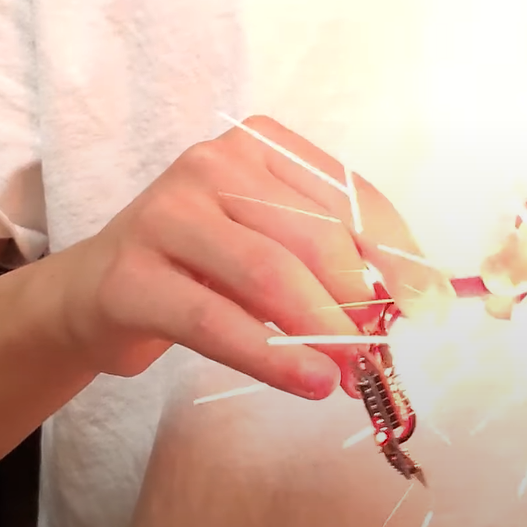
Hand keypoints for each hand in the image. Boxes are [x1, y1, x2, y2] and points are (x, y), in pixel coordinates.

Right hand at [49, 116, 446, 399]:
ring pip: (269, 273)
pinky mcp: (131, 275)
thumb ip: (331, 263)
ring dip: (324, 332)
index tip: (432, 307)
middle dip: (360, 304)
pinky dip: (271, 357)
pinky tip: (308, 382)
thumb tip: (407, 311)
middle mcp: (211, 163)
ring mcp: (165, 213)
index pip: (348, 196)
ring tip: (354, 376)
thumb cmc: (201, 268)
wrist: (94, 294)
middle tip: (385, 357)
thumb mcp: (270, 246)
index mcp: (259, 144)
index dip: (398, 255)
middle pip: (314, 236)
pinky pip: (214, 320)